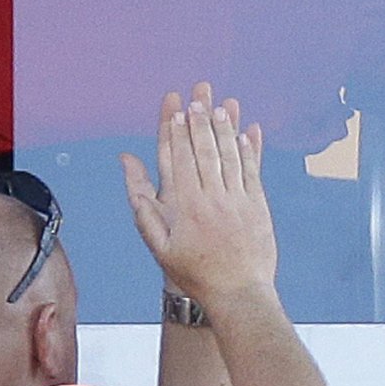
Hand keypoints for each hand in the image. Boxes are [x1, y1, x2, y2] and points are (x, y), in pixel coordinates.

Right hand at [121, 84, 277, 308]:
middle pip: (202, 149)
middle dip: (199, 118)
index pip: (176, 157)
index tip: (174, 105)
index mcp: (183, 205)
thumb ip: (142, 201)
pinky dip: (250, 150)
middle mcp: (210, 198)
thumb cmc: (192, 271)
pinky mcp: (257, 205)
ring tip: (220, 104)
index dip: (174, 128)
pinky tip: (247, 131)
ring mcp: (236, 200)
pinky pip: (252, 171)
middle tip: (198, 92)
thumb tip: (127, 162)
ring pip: (228, 155)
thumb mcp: (157, 241)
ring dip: (224, 127)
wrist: (236, 293)